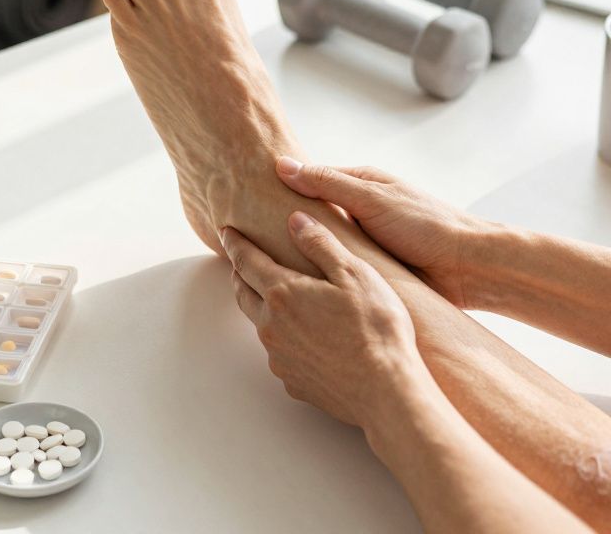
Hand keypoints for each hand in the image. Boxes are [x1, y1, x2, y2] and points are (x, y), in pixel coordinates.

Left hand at [221, 211, 424, 428]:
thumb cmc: (375, 328)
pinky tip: (303, 338)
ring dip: (262, 307)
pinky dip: (284, 339)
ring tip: (275, 298)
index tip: (226, 231)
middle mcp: (271, 326)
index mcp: (283, 293)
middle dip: (240, 274)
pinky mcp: (292, 381)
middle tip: (241, 261)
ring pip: (261, 325)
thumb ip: (320, 244)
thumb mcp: (354, 274)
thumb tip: (295, 219)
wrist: (384, 391)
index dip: (235, 243)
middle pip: (244, 293)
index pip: (246, 261)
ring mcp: (279, 357)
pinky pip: (281, 353)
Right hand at [275, 157, 489, 308]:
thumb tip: (282, 166)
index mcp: (362, 185)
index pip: (312, 182)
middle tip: (254, 239)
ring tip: (272, 266)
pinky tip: (305, 285)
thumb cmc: (426, 225)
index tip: (250, 200)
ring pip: (327, 244)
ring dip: (308, 254)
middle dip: (291, 225)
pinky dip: (327, 273)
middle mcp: (363, 211)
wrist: (467, 267)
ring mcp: (368, 241)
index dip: (283, 191)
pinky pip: (342, 268)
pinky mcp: (375, 269)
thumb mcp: (371, 198)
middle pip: (316, 216)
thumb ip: (327, 183)